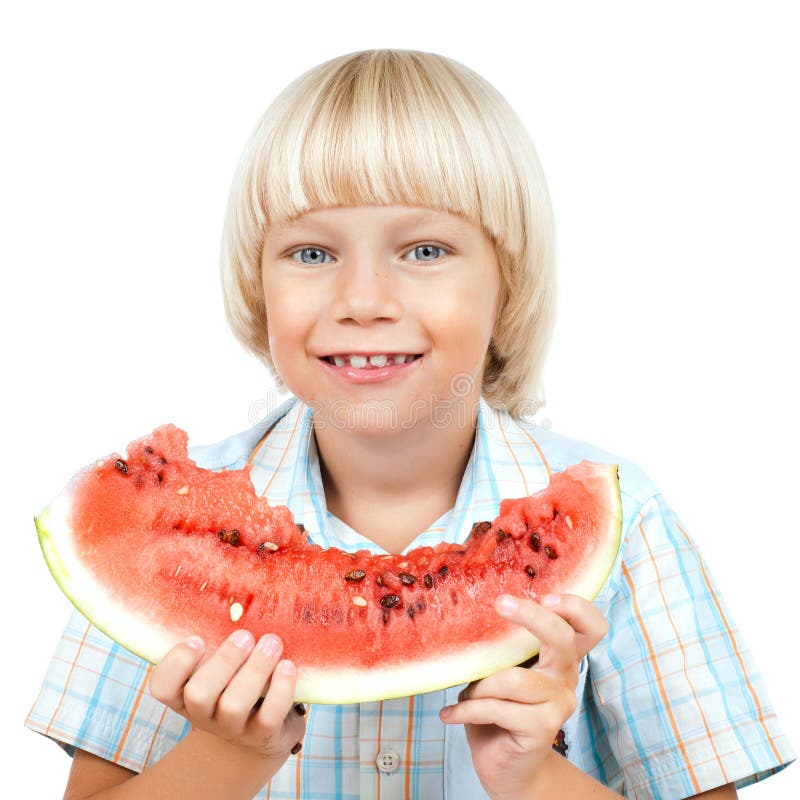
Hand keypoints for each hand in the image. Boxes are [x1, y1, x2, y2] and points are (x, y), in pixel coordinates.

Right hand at [149, 630, 305, 761]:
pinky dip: (280, 689)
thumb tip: (236, 601)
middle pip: (198, 694)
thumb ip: (218, 641)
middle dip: (224, 661)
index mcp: (184, 694)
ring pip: (234, 705)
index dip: (175, 664)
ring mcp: (232, 729)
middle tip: (245, 635)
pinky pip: (269, 716)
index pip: (162, 687)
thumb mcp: (222, 666)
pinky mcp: (263, 736)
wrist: (262, 731)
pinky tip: (287, 666)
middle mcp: (203, 715)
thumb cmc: (237, 683)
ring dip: (255, 669)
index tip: (197, 639)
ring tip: (272, 642)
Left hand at [439, 593, 607, 799]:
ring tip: (466, 696)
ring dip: (479, 686)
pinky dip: (467, 710)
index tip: (546, 595)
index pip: (590, 626)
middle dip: (531, 615)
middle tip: (500, 603)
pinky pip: (498, 707)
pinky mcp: (544, 728)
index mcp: (559, 657)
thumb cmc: (498, 711)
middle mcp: (566, 676)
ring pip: (513, 678)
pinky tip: (450, 715)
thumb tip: (473, 610)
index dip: (576, 607)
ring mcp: (559, 703)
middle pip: (562, 637)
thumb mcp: (499, 671)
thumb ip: (501, 647)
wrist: (505, 767)